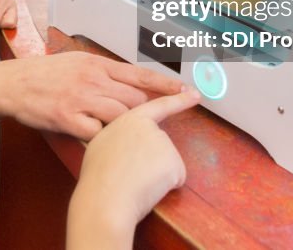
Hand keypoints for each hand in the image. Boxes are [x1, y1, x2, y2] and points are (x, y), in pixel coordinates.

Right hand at [0, 52, 186, 140]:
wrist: (11, 83)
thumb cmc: (45, 75)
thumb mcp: (76, 62)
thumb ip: (102, 71)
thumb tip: (130, 82)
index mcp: (96, 63)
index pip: (139, 75)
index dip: (166, 85)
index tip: (187, 92)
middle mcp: (92, 79)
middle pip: (135, 100)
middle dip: (144, 114)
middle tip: (145, 125)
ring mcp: (80, 99)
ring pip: (120, 117)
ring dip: (125, 129)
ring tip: (122, 138)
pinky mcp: (67, 119)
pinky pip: (97, 134)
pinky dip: (102, 140)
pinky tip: (100, 143)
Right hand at [67, 87, 199, 247]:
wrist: (104, 200)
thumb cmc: (97, 177)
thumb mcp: (102, 143)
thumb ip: (120, 135)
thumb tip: (125, 142)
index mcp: (130, 119)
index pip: (158, 106)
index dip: (178, 99)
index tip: (195, 94)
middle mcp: (150, 127)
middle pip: (160, 144)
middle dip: (151, 161)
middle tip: (129, 172)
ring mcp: (164, 143)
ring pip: (167, 163)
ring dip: (156, 175)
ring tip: (133, 180)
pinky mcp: (175, 162)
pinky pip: (175, 178)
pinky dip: (165, 187)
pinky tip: (146, 188)